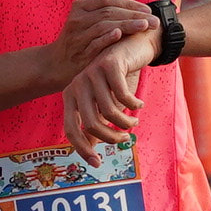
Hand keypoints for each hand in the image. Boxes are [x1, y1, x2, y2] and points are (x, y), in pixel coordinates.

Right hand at [45, 0, 160, 91]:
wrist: (56, 64)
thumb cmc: (80, 41)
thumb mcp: (88, 22)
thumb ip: (108, 14)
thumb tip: (140, 10)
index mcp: (81, 5)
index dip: (129, 3)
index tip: (148, 10)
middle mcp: (77, 17)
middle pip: (109, 11)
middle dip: (134, 15)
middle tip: (155, 21)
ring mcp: (77, 34)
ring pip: (104, 25)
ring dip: (127, 25)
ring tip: (145, 26)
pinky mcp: (78, 52)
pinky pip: (94, 42)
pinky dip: (106, 38)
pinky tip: (120, 34)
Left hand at [58, 31, 157, 153]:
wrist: (133, 47)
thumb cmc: (118, 80)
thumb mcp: (105, 104)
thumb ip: (96, 124)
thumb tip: (90, 151)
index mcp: (71, 96)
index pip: (71, 129)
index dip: (82, 149)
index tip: (97, 164)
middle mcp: (77, 85)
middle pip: (91, 124)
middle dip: (111, 137)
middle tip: (126, 138)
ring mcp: (91, 73)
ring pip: (109, 111)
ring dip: (126, 121)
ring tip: (134, 120)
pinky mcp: (108, 65)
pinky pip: (122, 96)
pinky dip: (134, 104)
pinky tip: (139, 103)